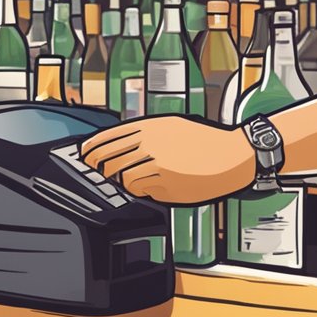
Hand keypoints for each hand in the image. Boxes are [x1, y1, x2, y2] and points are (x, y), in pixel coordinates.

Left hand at [79, 115, 256, 204]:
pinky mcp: (166, 184)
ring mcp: (157, 165)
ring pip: (121, 178)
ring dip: (118, 182)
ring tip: (122, 181)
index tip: (85, 156)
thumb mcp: (172, 126)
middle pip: (107, 160)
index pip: (106, 139)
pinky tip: (145, 186)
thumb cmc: (204, 140)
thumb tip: (117, 143)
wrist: (231, 155)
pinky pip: (141, 191)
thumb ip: (145, 132)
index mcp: (150, 127)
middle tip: (98, 173)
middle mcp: (150, 144)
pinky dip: (138, 190)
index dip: (90, 150)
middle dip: (98, 169)